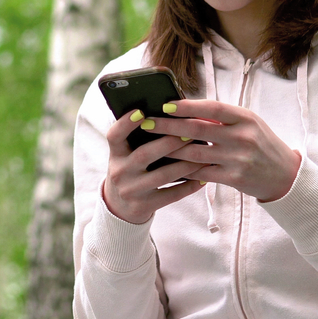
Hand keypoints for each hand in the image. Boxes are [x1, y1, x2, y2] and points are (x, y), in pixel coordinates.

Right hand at [102, 108, 205, 223]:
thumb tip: (169, 119)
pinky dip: (189, 186)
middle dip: (169, 142)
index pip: (114, 136)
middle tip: (190, 133)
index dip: (125, 123)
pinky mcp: (143, 206)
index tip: (141, 112)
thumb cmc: (130, 171)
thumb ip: (138, 140)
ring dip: (186, 164)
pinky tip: (203, 178)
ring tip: (203, 155)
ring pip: (163, 175)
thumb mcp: (125, 156)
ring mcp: (131, 190)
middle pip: (144, 154)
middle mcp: (119, 172)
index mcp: (115, 155)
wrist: (119, 207)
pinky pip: (171, 195)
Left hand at [140, 99, 301, 201]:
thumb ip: (223, 118)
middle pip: (198, 130)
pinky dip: (183, 169)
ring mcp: (238, 159)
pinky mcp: (234, 178)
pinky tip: (168, 166)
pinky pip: (202, 172)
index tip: (166, 105)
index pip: (213, 108)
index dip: (188, 106)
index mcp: (246, 118)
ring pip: (195, 153)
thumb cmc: (262, 144)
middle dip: (168, 126)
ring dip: (170, 149)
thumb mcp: (250, 124)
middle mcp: (242, 137)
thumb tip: (187, 109)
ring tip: (150, 144)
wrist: (286, 175)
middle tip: (147, 123)